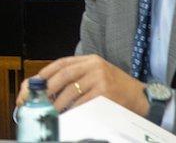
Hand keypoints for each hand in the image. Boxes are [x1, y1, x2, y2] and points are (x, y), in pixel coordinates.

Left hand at [15, 55, 147, 116]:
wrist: (142, 97)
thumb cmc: (117, 88)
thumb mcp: (98, 75)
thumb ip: (78, 77)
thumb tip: (51, 87)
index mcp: (90, 60)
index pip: (62, 63)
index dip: (46, 72)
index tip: (34, 83)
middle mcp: (94, 66)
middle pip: (64, 75)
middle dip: (47, 88)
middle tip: (38, 99)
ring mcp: (101, 78)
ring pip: (71, 90)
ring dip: (58, 102)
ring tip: (51, 110)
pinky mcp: (106, 93)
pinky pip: (83, 102)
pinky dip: (72, 109)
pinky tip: (67, 114)